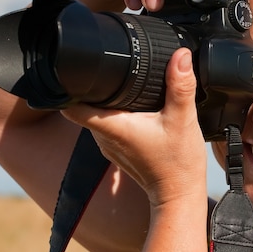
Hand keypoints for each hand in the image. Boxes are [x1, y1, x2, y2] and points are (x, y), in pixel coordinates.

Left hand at [61, 48, 206, 206]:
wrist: (179, 196)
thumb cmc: (178, 164)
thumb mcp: (183, 119)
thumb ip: (180, 86)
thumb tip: (180, 55)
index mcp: (113, 127)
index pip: (72, 106)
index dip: (69, 85)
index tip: (75, 69)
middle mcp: (105, 137)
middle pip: (83, 106)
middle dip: (91, 87)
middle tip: (107, 69)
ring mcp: (109, 146)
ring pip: (95, 115)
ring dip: (104, 101)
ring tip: (121, 86)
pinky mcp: (118, 151)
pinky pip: (107, 126)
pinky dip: (115, 114)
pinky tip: (133, 108)